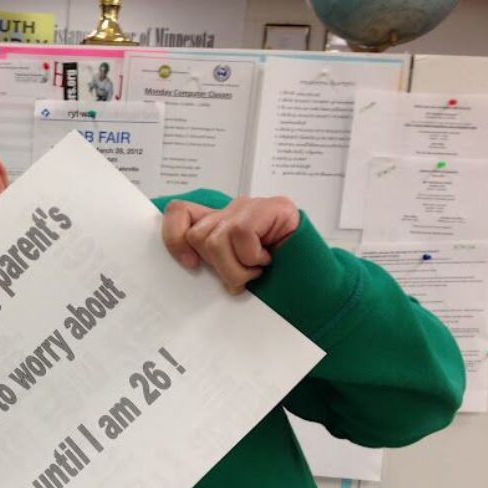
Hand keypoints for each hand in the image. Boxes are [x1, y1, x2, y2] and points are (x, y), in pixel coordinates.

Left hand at [162, 196, 298, 293]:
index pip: (179, 212)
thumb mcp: (230, 273)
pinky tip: (268, 260)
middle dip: (218, 267)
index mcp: (217, 224)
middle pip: (197, 236)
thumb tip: (187, 268)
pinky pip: (242, 233)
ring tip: (256, 271)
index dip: (174, 237)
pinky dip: (253, 256)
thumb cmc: (272, 279)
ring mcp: (252, 207)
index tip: (190, 266)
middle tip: (242, 276)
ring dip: (236, 268)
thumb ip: (211, 264)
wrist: (313, 281)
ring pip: (216, 239)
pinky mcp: (274, 207)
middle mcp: (231, 210)